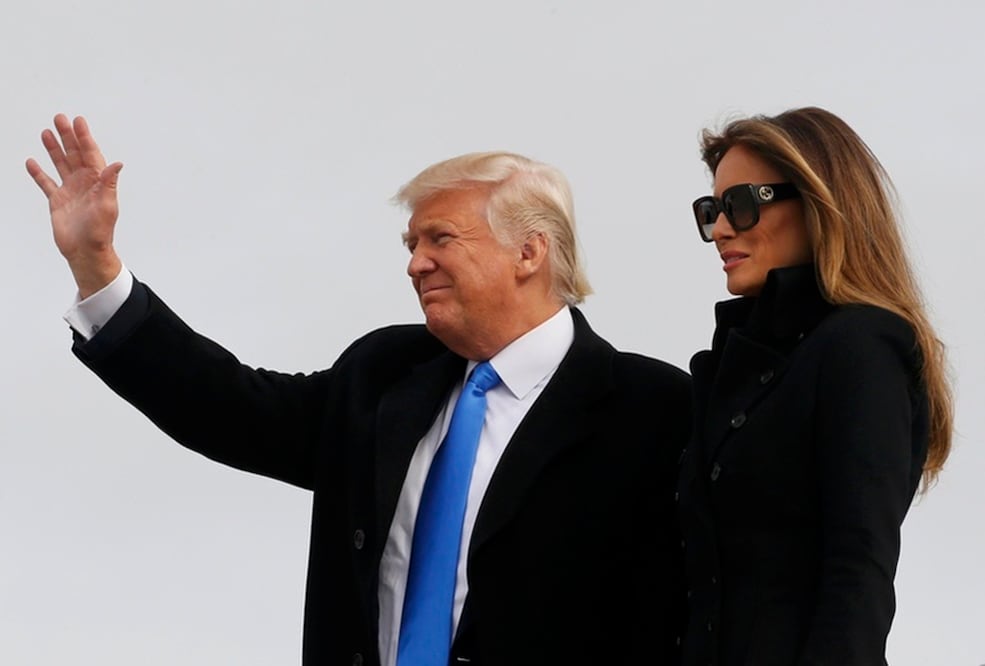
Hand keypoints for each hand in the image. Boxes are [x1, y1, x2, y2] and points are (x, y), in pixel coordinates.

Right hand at [27, 114, 123, 297]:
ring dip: (54, 149)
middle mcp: (84, 183)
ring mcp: (70, 191)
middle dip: (67, 136)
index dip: (84, 137)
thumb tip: (118, 163)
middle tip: (59, 118)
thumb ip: (109, 182)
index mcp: (98, 181)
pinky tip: (32, 162)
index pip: (90, 154)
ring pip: (60, 164)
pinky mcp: (57, 201)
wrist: (86, 251)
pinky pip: (46, 183)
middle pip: (74, 154)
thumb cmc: (100, 231)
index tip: (78, 121)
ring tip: (46, 132)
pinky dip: (39, 173)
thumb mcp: (108, 205)